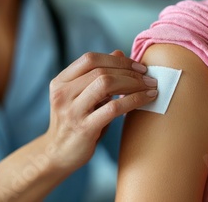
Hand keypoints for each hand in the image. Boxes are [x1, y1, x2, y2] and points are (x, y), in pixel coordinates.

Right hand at [45, 50, 157, 169]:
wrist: (57, 154)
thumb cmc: (74, 123)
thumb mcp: (80, 97)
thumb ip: (96, 76)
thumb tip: (119, 52)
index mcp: (60, 82)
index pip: (89, 59)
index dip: (117, 59)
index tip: (137, 66)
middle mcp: (63, 94)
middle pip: (100, 70)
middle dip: (129, 71)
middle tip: (148, 77)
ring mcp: (72, 111)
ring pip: (106, 84)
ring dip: (133, 83)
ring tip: (149, 87)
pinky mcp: (84, 128)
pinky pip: (114, 107)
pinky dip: (134, 99)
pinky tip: (147, 99)